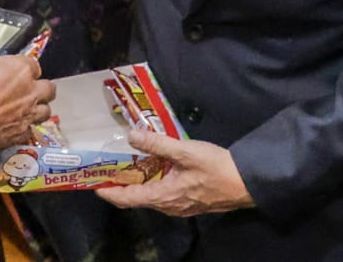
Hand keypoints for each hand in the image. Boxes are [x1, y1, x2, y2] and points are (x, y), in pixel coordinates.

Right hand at [0, 54, 53, 151]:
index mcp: (20, 69)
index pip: (34, 65)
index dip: (25, 68)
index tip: (16, 71)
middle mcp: (29, 91)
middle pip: (49, 89)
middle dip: (42, 89)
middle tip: (30, 89)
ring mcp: (27, 114)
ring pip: (45, 112)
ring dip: (38, 110)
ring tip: (27, 110)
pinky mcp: (19, 134)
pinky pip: (29, 131)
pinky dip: (23, 130)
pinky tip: (13, 128)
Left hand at [96, 130, 253, 215]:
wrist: (248, 183)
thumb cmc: (216, 167)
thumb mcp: (185, 151)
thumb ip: (157, 143)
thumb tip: (131, 136)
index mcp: (163, 196)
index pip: (127, 199)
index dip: (109, 193)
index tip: (94, 184)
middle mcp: (169, 206)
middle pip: (137, 198)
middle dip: (121, 185)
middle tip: (109, 169)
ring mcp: (181, 206)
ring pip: (152, 196)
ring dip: (139, 183)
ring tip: (129, 165)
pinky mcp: (191, 202)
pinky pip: (165, 194)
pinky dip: (154, 183)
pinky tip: (156, 168)